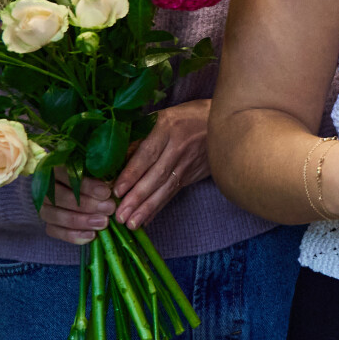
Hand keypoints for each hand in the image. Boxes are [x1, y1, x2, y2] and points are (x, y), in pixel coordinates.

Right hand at [40, 170, 115, 246]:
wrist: (90, 190)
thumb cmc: (97, 174)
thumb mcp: (100, 168)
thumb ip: (103, 171)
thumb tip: (113, 181)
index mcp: (56, 167)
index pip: (67, 175)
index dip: (86, 185)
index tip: (106, 192)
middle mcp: (45, 187)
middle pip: (61, 197)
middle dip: (87, 204)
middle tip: (109, 208)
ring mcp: (44, 206)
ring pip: (56, 215)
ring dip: (81, 221)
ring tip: (103, 223)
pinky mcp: (48, 222)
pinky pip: (54, 231)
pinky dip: (73, 235)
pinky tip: (91, 235)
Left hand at [113, 100, 211, 229]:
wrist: (223, 122)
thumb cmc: (186, 115)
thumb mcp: (162, 116)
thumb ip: (140, 135)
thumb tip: (115, 158)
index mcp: (167, 128)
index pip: (147, 154)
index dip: (132, 173)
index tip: (117, 190)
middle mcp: (179, 147)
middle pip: (157, 175)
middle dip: (137, 198)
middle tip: (120, 215)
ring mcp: (189, 163)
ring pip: (166, 188)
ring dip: (148, 208)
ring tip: (131, 224)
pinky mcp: (193, 174)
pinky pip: (173, 192)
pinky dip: (159, 207)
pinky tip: (147, 219)